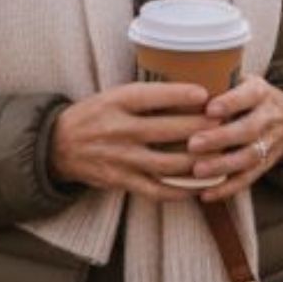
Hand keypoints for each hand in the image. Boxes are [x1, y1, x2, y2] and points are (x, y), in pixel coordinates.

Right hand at [51, 82, 209, 201]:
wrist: (58, 145)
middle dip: (200, 127)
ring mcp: (121, 159)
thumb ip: (146, 96)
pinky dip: (181, 190)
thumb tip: (192, 91)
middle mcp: (118, 130)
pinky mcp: (122, 181)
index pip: (151, 96)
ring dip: (198, 161)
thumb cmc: (95, 115)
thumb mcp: (113, 96)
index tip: (205, 93)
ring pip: (168, 163)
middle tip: (224, 123)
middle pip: (167, 131)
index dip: (179, 94)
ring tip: (221, 154)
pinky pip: (157, 190)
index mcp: (116, 103)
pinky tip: (200, 185)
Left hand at [186, 77, 282, 201]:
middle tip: (193, 144)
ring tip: (197, 171)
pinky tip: (205, 194)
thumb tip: (176, 83)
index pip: (248, 96)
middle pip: (248, 130)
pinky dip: (227, 188)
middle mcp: (268, 118)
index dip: (231, 103)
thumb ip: (218, 81)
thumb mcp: (241, 81)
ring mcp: (269, 144)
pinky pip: (248, 179)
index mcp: (260, 93)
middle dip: (221, 138)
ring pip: (249, 157)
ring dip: (222, 166)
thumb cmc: (248, 96)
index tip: (209, 109)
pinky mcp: (265, 165)